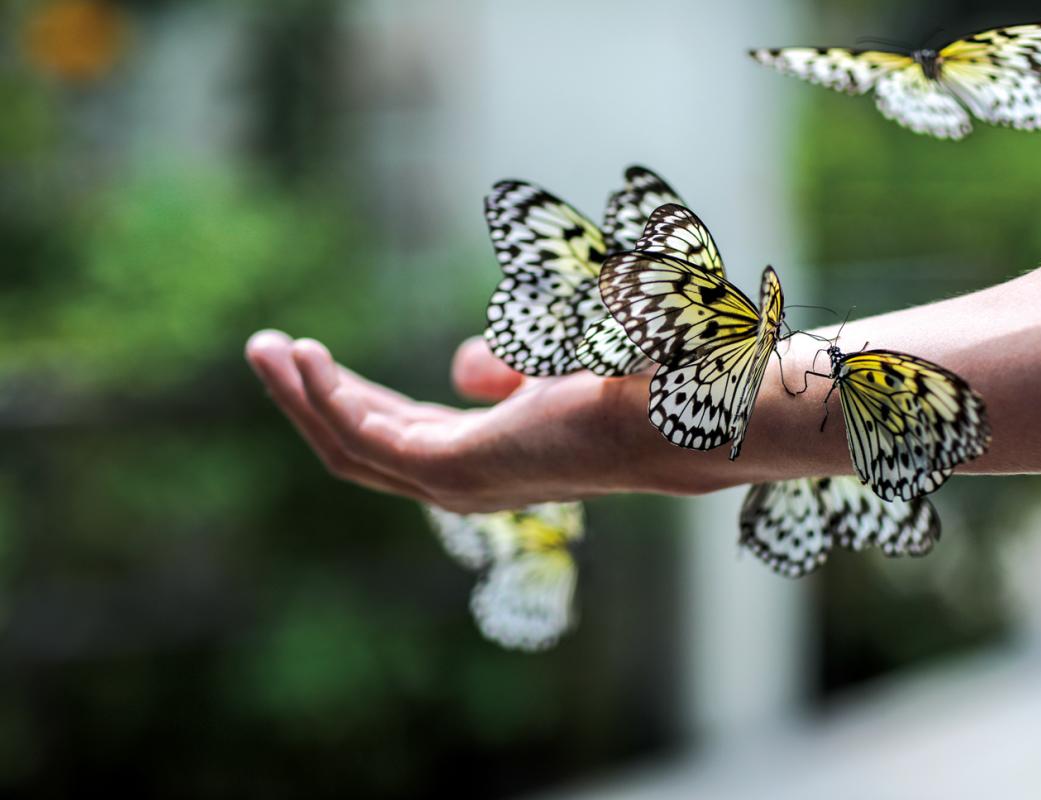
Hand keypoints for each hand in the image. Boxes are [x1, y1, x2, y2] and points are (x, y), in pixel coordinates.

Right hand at [243, 331, 819, 511]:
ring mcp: (453, 483)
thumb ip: (497, 366)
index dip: (341, 393)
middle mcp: (458, 480)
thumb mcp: (539, 364)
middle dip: (305, 395)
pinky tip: (303, 358)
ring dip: (301, 396)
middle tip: (260, 347)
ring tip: (262, 348)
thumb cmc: (619, 383)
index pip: (388, 432)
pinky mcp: (452, 472)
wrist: (668, 407)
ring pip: (350, 445)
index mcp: (476, 456)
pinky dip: (327, 398)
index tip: (302, 352)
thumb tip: (460, 372)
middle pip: (357, 442)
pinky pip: (366, 437)